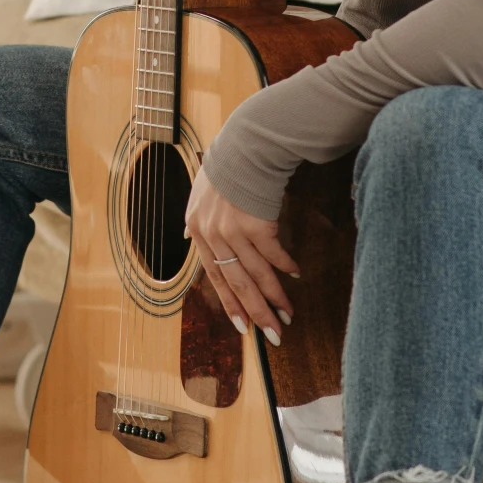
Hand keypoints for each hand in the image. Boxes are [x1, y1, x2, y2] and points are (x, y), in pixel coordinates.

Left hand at [184, 163, 297, 344]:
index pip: (214, 277)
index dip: (230, 304)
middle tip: (273, 335)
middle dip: (256, 312)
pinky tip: (295, 275)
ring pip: (257, 274)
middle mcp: (214, 235)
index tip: (243, 327)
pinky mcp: (257, 224)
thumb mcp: (199, 194)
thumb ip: (196, 221)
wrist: (244, 147)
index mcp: (198, 231)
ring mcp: (235, 231)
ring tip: (288, 314)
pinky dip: (285, 266)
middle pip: (237, 283)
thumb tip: (188, 236)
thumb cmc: (224, 168)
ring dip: (275, 297)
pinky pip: (274, 254)